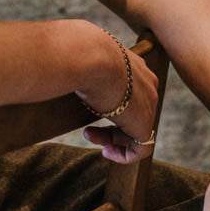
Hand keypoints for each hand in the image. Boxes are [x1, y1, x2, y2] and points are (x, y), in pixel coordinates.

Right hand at [77, 35, 158, 165]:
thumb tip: (60, 63)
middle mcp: (147, 85)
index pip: (129, 93)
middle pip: (132, 113)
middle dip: (109, 125)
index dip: (109, 106)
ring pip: (134, 130)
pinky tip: (105, 151)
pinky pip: (141, 149)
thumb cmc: (80, 55)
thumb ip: (83, 66)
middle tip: (87, 131)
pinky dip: (124, 155)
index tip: (89, 110)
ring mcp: (149, 105)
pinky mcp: (145, 124)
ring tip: (88, 136)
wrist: (90, 57)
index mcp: (135, 67)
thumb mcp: (84, 59)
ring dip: (110, 138)